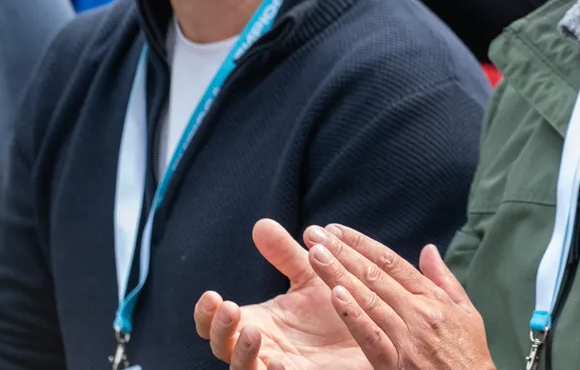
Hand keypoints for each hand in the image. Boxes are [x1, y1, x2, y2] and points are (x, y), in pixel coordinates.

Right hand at [196, 219, 369, 369]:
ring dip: (242, 354)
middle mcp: (262, 348)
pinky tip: (280, 364)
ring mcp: (278, 366)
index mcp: (256, 321)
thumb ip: (286, 254)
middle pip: (222, 347)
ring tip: (253, 331)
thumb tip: (261, 223)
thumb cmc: (337, 306)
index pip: (216, 323)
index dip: (206, 314)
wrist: (373, 332)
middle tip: (229, 307)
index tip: (212, 295)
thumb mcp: (311, 275)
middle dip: (220, 330)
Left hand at [304, 224, 495, 369]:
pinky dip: (353, 315)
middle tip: (316, 234)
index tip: (338, 230)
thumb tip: (428, 249)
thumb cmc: (469, 353)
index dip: (362, 244)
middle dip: (342, 252)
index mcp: (432, 297)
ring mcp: (407, 337)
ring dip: (338, 275)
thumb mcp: (466, 311)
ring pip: (368, 299)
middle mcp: (418, 312)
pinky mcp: (396, 363)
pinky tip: (335, 295)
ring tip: (316, 255)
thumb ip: (444, 279)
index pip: (392, 262)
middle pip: (375, 275)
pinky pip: (371, 336)